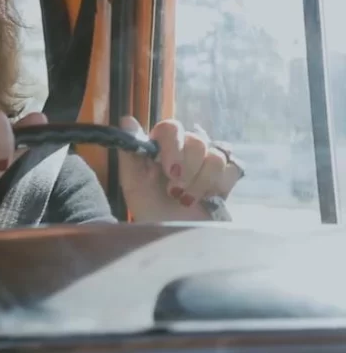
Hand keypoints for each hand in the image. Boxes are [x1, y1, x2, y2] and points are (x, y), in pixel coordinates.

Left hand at [117, 116, 243, 222]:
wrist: (172, 238)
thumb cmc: (149, 208)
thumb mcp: (133, 183)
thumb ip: (130, 152)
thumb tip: (126, 120)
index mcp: (162, 145)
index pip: (172, 127)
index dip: (173, 147)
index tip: (170, 171)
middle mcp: (186, 147)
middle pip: (198, 140)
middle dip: (187, 170)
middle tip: (175, 191)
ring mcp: (208, 160)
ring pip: (216, 155)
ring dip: (201, 182)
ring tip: (187, 199)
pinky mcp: (227, 176)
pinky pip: (233, 168)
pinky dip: (219, 186)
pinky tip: (207, 198)